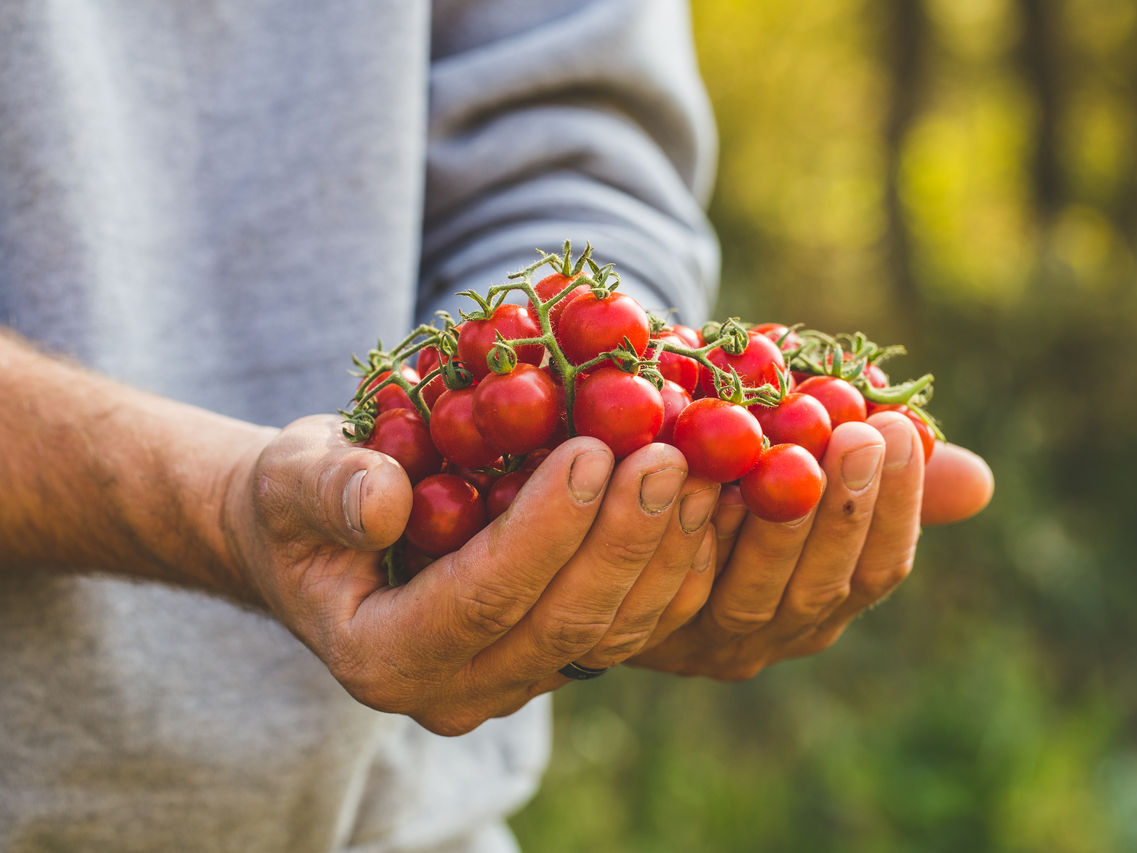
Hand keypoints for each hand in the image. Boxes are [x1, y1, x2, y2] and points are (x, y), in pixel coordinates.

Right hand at [223, 416, 714, 734]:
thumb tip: (384, 499)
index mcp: (383, 657)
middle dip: (624, 539)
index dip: (544, 528)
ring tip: (701, 467)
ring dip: (665, 551)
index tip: (592, 449)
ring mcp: (513, 680)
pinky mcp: (555, 655)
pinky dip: (675, 566)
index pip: (482, 599)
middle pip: (563, 626)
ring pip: (612, 634)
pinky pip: (632, 625)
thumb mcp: (291, 480)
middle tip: (668, 455)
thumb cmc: (299, 501)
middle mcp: (455, 689)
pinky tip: (705, 499)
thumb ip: (327, 489)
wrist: (323, 540)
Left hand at [628, 411, 992, 678]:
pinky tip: (699, 470)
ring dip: (776, 524)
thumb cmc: (735, 470)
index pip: (879, 572)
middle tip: (857, 432)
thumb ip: (885, 476)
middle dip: (844, 511)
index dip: (897, 506)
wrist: (619, 489)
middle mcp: (769, 634)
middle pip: (820, 590)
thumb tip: (981, 484)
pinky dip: (692, 530)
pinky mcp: (641, 626)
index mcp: (824, 604)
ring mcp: (705, 639)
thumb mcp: (812, 463)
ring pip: (753, 597)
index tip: (901, 432)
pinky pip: (674, 585)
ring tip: (790, 448)